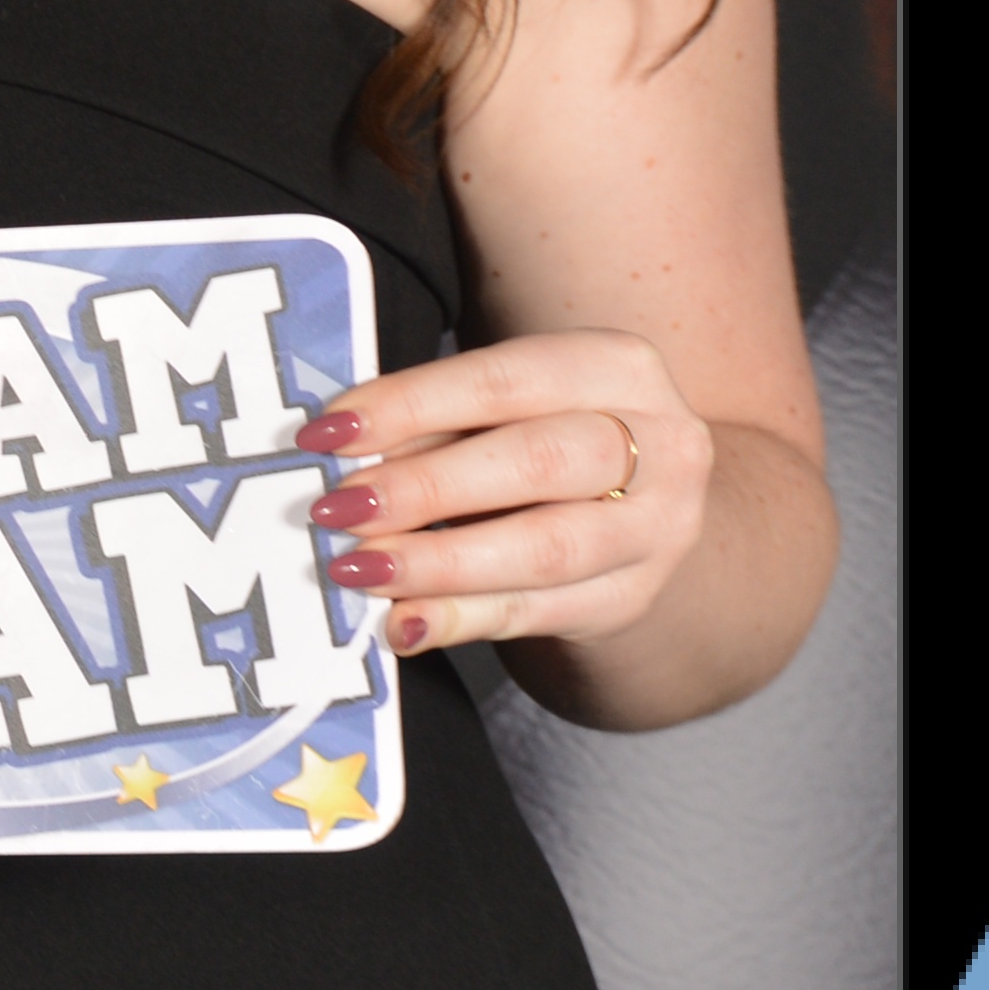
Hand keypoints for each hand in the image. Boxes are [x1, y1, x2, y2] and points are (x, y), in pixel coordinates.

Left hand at [300, 333, 708, 661]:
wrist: (635, 508)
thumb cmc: (538, 436)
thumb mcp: (501, 408)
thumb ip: (433, 423)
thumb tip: (339, 451)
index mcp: (617, 366)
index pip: (503, 380)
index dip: (409, 405)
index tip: (327, 433)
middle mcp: (662, 443)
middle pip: (536, 462)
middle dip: (426, 487)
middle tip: (337, 508)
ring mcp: (658, 529)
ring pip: (545, 549)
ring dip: (438, 563)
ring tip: (357, 568)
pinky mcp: (632, 597)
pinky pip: (540, 612)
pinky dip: (461, 619)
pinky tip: (404, 623)